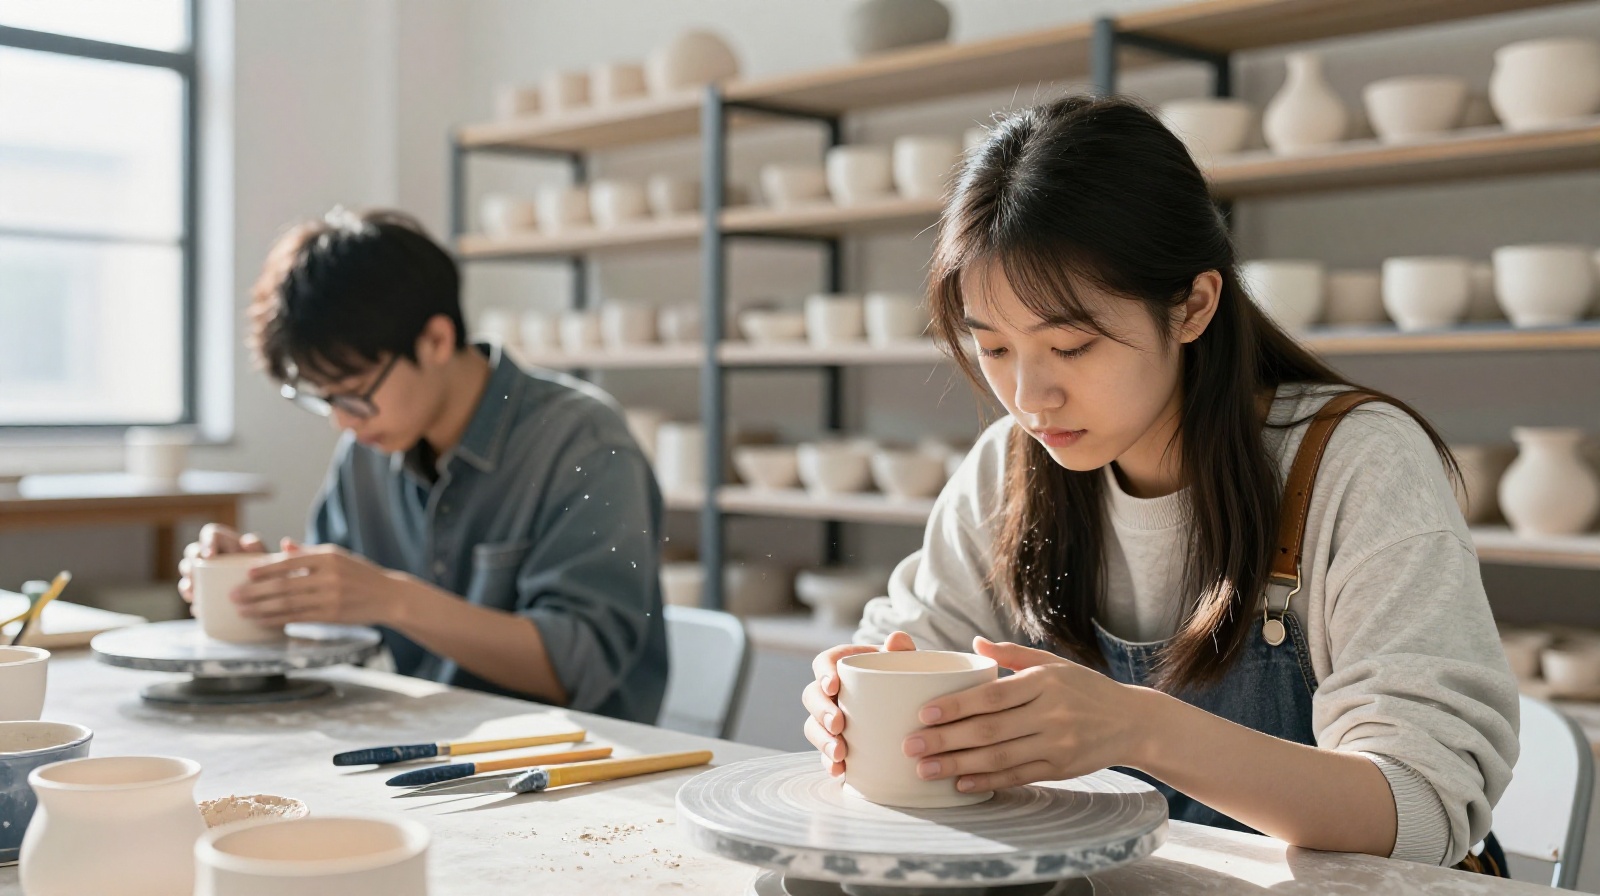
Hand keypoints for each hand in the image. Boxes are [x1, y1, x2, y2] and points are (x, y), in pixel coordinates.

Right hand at [178, 523, 267, 603]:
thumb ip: (258, 547)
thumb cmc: (261, 567)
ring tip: (192, 592)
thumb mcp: (261, 557)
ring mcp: (201, 568)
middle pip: (192, 551)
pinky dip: (190, 597)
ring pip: (186, 570)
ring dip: (187, 580)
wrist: (262, 588)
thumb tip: (246, 541)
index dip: (207, 542)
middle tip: (195, 575)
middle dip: (191, 563)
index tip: (209, 556)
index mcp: (223, 540)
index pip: (210, 533)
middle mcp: (208, 552)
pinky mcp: (199, 585)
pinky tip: (195, 606)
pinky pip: (188, 590)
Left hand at [230, 542, 409, 626]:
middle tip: (234, 596)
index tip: (245, 574)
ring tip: (241, 610)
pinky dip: (277, 620)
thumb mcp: (338, 556)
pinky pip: (297, 618)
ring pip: (288, 605)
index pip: (290, 563)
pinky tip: (261, 621)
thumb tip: (283, 545)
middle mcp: (329, 577)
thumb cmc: (359, 574)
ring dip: (261, 609)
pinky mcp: (331, 615)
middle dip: (255, 592)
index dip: (266, 569)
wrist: (388, 596)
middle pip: (284, 586)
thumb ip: (309, 553)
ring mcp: (330, 598)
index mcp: (328, 557)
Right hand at [801, 631, 916, 776]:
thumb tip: (896, 641)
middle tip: (838, 724)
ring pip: (812, 726)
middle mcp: (830, 691)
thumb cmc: (902, 676)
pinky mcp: (835, 741)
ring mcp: (830, 718)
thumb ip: (902, 650)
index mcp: (842, 665)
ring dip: (822, 740)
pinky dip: (828, 762)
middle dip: (821, 711)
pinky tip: (839, 771)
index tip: (833, 686)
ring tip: (839, 753)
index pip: (822, 662)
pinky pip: (823, 752)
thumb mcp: (905, 661)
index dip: (823, 673)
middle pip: (812, 696)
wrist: (911, 703)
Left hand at [904, 636, 1150, 794]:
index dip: (955, 706)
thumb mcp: (1054, 663)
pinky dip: (987, 782)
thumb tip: (974, 644)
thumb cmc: (1085, 688)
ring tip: (924, 769)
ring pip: (999, 758)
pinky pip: (1017, 778)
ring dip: (958, 765)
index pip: (991, 696)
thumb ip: (1013, 653)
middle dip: (945, 740)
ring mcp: (1056, 745)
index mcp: (1044, 682)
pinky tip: (959, 784)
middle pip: (989, 730)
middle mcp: (1050, 714)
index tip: (923, 713)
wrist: (1132, 722)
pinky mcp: (1061, 770)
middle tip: (909, 745)